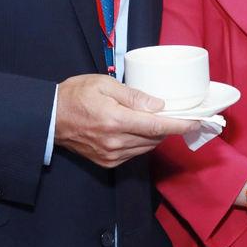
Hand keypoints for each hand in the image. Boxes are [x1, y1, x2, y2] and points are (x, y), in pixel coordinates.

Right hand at [54, 74, 198, 168]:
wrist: (49, 117)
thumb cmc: (75, 95)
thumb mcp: (104, 84)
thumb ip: (133, 96)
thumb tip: (158, 105)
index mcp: (115, 121)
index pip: (156, 126)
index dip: (179, 125)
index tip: (197, 121)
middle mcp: (115, 142)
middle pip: (154, 138)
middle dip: (169, 127)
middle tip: (177, 114)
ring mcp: (111, 155)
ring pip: (146, 147)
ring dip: (155, 135)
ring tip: (155, 119)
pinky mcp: (106, 162)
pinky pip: (134, 153)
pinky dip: (141, 142)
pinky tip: (138, 129)